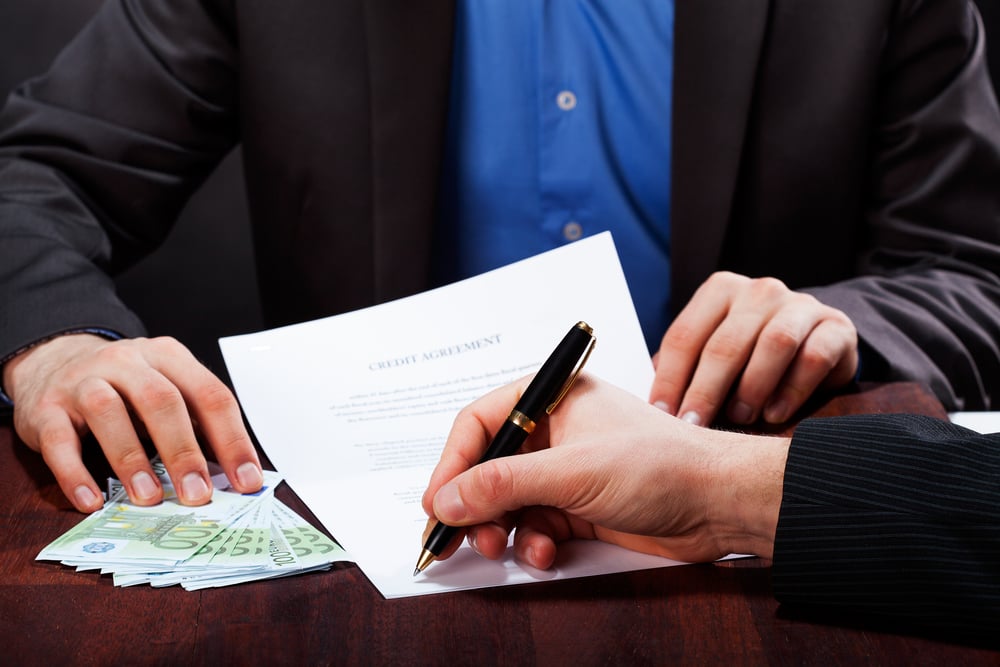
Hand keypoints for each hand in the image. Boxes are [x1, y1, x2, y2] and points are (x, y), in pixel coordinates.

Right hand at [2, 333, 262, 511]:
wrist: (54, 362)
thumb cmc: (126, 390)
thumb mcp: (166, 392)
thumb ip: (197, 425)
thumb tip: (234, 477)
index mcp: (169, 356)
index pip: (210, 395)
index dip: (232, 439)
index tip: (247, 480)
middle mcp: (128, 361)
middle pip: (162, 401)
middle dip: (184, 451)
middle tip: (198, 494)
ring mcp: (84, 381)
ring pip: (108, 412)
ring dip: (131, 459)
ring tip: (149, 498)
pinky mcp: (46, 408)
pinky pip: (58, 440)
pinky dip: (74, 474)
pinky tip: (91, 501)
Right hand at [421, 374, 787, 568]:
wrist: (718, 503)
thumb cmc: (660, 464)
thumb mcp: (572, 472)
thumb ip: (504, 484)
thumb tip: (446, 499)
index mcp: (551, 399)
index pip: (480, 424)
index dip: (452, 464)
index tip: (435, 504)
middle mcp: (553, 431)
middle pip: (488, 466)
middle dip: (473, 505)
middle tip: (458, 538)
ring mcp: (565, 469)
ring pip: (508, 501)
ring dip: (500, 529)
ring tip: (502, 549)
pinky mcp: (578, 505)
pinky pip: (534, 525)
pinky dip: (531, 543)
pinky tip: (544, 553)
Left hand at [649, 272, 857, 425]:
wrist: (814, 341)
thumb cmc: (749, 355)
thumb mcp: (712, 352)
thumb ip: (684, 369)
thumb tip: (653, 407)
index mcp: (721, 291)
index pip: (685, 335)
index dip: (669, 378)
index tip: (660, 414)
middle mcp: (760, 291)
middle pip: (725, 343)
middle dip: (705, 390)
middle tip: (693, 425)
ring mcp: (801, 305)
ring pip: (773, 344)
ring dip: (752, 388)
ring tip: (739, 419)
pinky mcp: (836, 327)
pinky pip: (813, 357)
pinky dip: (792, 390)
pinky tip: (775, 413)